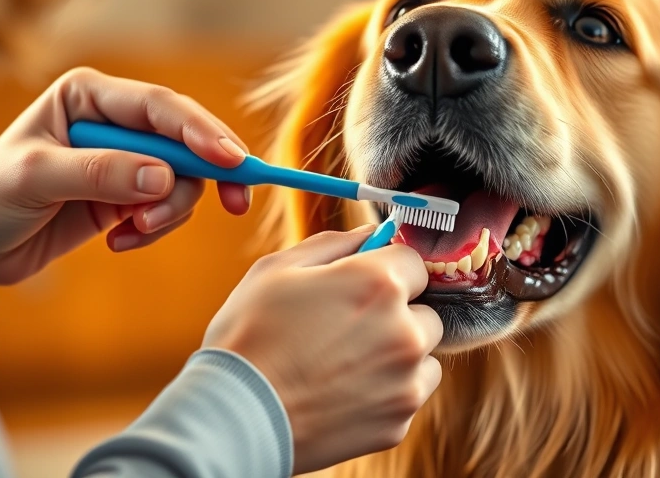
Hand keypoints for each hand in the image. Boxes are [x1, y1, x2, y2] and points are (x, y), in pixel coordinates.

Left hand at [0, 67, 250, 293]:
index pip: (160, 107)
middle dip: (205, 175)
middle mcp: (114, 121)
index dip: (201, 131)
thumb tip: (164, 177)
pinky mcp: (128, 195)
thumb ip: (100, 173)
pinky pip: (168, 209)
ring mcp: (125, 159)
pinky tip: (117, 243)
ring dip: (169, 212)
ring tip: (133, 233)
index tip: (230, 161)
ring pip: (183, 180)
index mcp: (90, 96)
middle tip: (236, 204)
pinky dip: (153, 230)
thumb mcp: (37, 179)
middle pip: (186, 141)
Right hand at [203, 229, 442, 474]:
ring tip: (345, 365)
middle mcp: (404, 332)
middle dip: (398, 316)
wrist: (233, 419)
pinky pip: (407, 398)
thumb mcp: (276, 270)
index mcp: (379, 284)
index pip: (415, 263)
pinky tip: (343, 394)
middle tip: (349, 330)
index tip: (364, 286)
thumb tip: (370, 235)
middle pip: (426, 313)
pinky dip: (386, 395)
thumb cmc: (248, 337)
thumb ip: (333, 244)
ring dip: (398, 357)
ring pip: (423, 358)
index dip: (388, 271)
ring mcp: (405, 383)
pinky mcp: (398, 424)